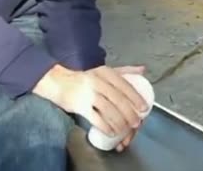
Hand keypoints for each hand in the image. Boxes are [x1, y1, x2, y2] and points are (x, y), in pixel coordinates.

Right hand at [33, 64, 147, 136]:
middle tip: (137, 123)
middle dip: (130, 114)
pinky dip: (105, 127)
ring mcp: (88, 94)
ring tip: (125, 130)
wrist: (58, 82)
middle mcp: (98, 81)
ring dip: (119, 122)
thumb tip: (143, 70)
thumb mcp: (104, 71)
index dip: (136, 98)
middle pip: (118, 100)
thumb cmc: (85, 78)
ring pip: (108, 110)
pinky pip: (95, 119)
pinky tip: (112, 132)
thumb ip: (124, 71)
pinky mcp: (79, 106)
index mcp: (106, 72)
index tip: (144, 108)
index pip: (125, 86)